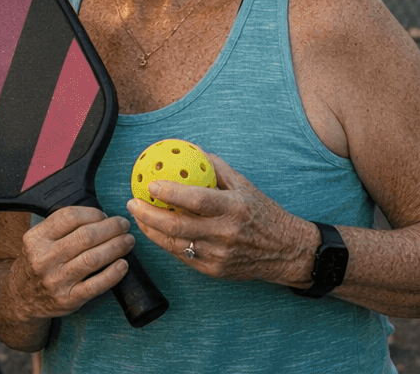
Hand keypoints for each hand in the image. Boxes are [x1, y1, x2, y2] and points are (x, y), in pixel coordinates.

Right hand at [0, 206, 134, 319]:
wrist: (21, 297)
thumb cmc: (37, 263)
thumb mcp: (37, 240)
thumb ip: (60, 228)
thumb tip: (99, 217)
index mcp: (36, 238)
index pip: (69, 217)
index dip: (93, 214)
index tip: (105, 215)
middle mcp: (45, 258)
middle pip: (85, 236)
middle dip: (111, 228)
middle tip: (124, 225)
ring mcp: (57, 280)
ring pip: (93, 259)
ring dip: (116, 247)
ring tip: (128, 242)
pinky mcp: (68, 298)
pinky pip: (96, 285)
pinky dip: (113, 274)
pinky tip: (123, 265)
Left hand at [126, 151, 311, 286]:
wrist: (286, 251)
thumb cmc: (262, 212)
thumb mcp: (244, 184)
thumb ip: (216, 167)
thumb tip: (190, 149)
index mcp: (233, 208)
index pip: (195, 200)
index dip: (169, 193)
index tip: (150, 184)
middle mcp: (225, 233)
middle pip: (177, 226)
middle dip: (148, 214)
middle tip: (132, 202)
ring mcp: (218, 255)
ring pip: (174, 244)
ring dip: (150, 230)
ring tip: (137, 216)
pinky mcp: (214, 271)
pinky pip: (183, 256)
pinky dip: (165, 243)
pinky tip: (155, 232)